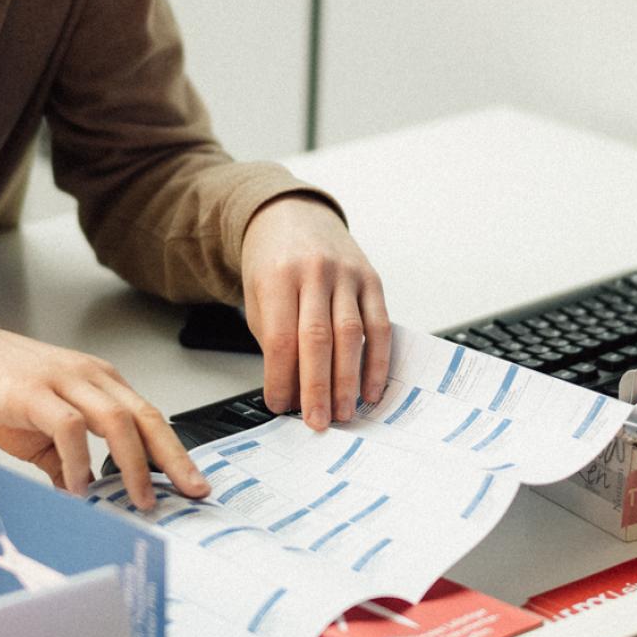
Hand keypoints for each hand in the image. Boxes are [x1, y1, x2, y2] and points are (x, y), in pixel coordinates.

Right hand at [0, 325, 207, 509]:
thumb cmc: (4, 390)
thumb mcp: (45, 433)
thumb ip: (68, 463)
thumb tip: (86, 501)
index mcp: (102, 385)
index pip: (150, 419)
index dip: (175, 452)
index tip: (193, 483)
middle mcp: (92, 378)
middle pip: (146, 417)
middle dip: (172, 458)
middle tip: (189, 491)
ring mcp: (65, 381)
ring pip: (117, 420)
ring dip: (132, 464)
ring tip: (139, 500)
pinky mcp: (34, 392)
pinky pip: (69, 427)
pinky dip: (79, 460)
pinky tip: (79, 487)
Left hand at [240, 194, 390, 429]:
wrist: (291, 215)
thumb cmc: (272, 263)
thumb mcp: (258, 296)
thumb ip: (274, 340)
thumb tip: (292, 392)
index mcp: (278, 277)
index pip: (281, 338)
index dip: (281, 378)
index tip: (279, 405)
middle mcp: (314, 273)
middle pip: (317, 339)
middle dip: (318, 388)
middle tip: (318, 421)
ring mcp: (346, 275)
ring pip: (351, 335)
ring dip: (349, 380)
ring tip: (344, 411)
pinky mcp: (371, 279)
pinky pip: (379, 325)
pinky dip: (378, 360)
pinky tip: (371, 386)